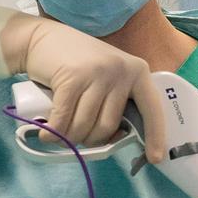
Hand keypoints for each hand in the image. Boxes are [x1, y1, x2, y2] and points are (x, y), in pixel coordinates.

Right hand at [4, 15, 165, 161]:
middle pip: (109, 126)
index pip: (152, 108)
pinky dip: (54, 132)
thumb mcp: (107, 78)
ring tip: (60, 133)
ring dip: (70, 137)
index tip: (154, 158)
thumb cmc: (77, 64)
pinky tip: (47, 135)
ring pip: (86, 125)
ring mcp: (97, 73)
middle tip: (77, 135)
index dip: (155, 135)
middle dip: (91, 139)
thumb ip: (116, 102)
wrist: (42, 38)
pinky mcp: (71, 77)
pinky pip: (64, 119)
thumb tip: (116, 139)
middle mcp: (121, 71)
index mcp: (137, 72)